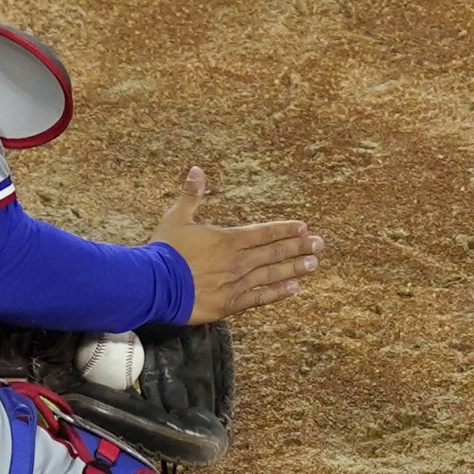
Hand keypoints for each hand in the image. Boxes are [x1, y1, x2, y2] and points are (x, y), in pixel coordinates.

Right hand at [152, 166, 319, 321]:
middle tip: (319, 244)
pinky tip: (293, 288)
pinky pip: (260, 297)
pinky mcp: (229, 304)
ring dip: (294, 268)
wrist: (153, 285)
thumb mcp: (176, 218)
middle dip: (298, 247)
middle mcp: (238, 261)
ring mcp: (236, 283)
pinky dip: (277, 292)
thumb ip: (191, 195)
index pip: (264, 232)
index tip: (303, 227)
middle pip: (275, 252)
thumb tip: (197, 170)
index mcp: (228, 239)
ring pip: (272, 274)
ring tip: (312, 264)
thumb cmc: (164, 251)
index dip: (285, 229)